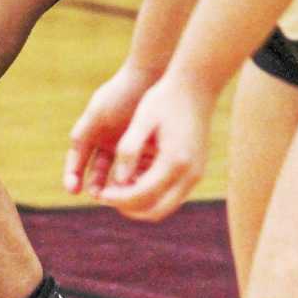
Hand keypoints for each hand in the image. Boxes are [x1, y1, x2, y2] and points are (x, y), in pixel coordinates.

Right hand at [64, 60, 160, 197]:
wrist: (151, 77)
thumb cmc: (121, 94)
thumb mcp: (97, 113)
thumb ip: (82, 135)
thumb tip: (74, 165)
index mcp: (92, 133)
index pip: (78, 160)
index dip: (73, 175)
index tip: (73, 189)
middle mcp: (108, 142)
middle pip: (99, 171)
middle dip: (97, 185)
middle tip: (98, 196)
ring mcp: (128, 146)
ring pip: (120, 174)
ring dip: (117, 186)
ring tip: (118, 195)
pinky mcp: (147, 148)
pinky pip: (140, 169)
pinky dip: (137, 179)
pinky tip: (138, 186)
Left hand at [91, 72, 216, 220]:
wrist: (196, 87)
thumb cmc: (165, 99)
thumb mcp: (142, 120)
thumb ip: (129, 150)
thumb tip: (118, 181)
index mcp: (174, 161)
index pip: (143, 195)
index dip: (119, 198)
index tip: (100, 194)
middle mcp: (189, 174)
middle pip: (156, 210)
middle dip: (129, 208)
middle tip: (107, 197)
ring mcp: (195, 175)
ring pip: (165, 206)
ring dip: (140, 203)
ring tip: (117, 190)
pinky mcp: (195, 172)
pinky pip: (172, 195)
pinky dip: (152, 195)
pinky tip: (133, 181)